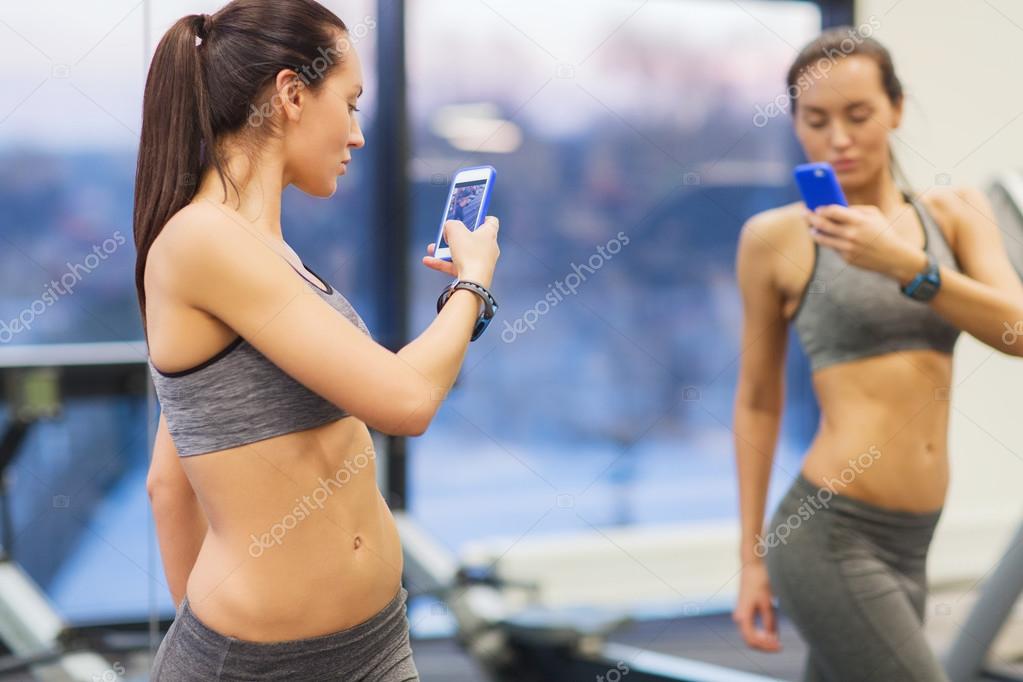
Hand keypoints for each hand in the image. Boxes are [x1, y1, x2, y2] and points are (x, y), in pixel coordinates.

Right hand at [422, 216, 499, 287]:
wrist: (473, 283)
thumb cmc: (470, 254)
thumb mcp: (455, 231)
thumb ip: (451, 224)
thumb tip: (449, 227)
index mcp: (489, 234)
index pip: (491, 222)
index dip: (481, 217)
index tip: (471, 217)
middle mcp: (488, 248)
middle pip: (471, 238)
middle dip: (455, 237)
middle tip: (445, 235)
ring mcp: (481, 263)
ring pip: (461, 253)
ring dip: (446, 251)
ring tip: (433, 249)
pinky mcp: (474, 274)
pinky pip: (457, 266)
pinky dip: (444, 264)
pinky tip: (429, 261)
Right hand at [733, 562, 781, 651]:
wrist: (751, 566)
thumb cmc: (759, 581)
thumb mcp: (768, 602)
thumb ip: (770, 621)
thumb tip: (774, 638)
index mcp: (743, 615)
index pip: (752, 639)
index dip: (766, 646)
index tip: (780, 646)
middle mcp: (739, 617)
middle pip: (750, 640)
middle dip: (765, 645)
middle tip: (780, 646)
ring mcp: (741, 615)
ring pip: (750, 636)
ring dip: (763, 641)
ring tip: (777, 641)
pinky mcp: (745, 611)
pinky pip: (752, 628)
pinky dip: (761, 633)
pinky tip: (772, 633)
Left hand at [806, 204, 926, 283]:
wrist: (893, 256)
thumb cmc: (883, 232)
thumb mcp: (874, 215)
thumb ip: (855, 210)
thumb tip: (836, 207)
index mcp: (859, 221)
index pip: (833, 211)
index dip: (822, 208)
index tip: (816, 207)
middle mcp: (851, 234)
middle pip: (823, 224)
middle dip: (811, 218)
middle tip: (804, 214)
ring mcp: (847, 247)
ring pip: (823, 238)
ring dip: (814, 232)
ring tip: (811, 228)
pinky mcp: (846, 257)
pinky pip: (832, 247)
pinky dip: (827, 241)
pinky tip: (823, 236)